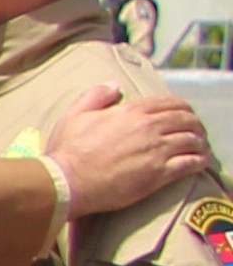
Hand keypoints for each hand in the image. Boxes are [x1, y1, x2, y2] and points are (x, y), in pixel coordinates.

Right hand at [47, 75, 209, 218]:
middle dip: (194, 125)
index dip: (182, 108)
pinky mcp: (159, 173)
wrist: (67, 181)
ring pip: (192, 140)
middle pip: (187, 120)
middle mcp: (149, 127)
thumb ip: (96, 95)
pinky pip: (191, 163)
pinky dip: (199, 161)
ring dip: (199, 143)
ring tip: (198, 148)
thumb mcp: (75, 115)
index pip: (170, 103)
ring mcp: (156, 150)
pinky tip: (199, 163)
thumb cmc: (68, 151)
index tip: (184, 115)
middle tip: (194, 132)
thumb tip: (115, 85)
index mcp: (131, 111)